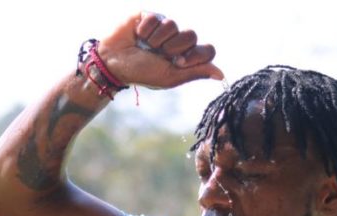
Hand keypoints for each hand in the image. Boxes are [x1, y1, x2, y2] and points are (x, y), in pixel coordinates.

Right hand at [98, 12, 223, 88]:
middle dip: (173, 47)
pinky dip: (145, 30)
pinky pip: (157, 18)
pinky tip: (137, 35)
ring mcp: (165, 27)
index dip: (195, 56)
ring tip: (146, 45)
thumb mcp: (170, 77)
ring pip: (174, 25)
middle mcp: (179, 40)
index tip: (177, 62)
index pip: (208, 50)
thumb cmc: (142, 72)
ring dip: (157, 40)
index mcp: (187, 56)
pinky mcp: (151, 16)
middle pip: (192, 35)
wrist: (114, 63)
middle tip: (158, 54)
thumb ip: (196, 72)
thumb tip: (221, 75)